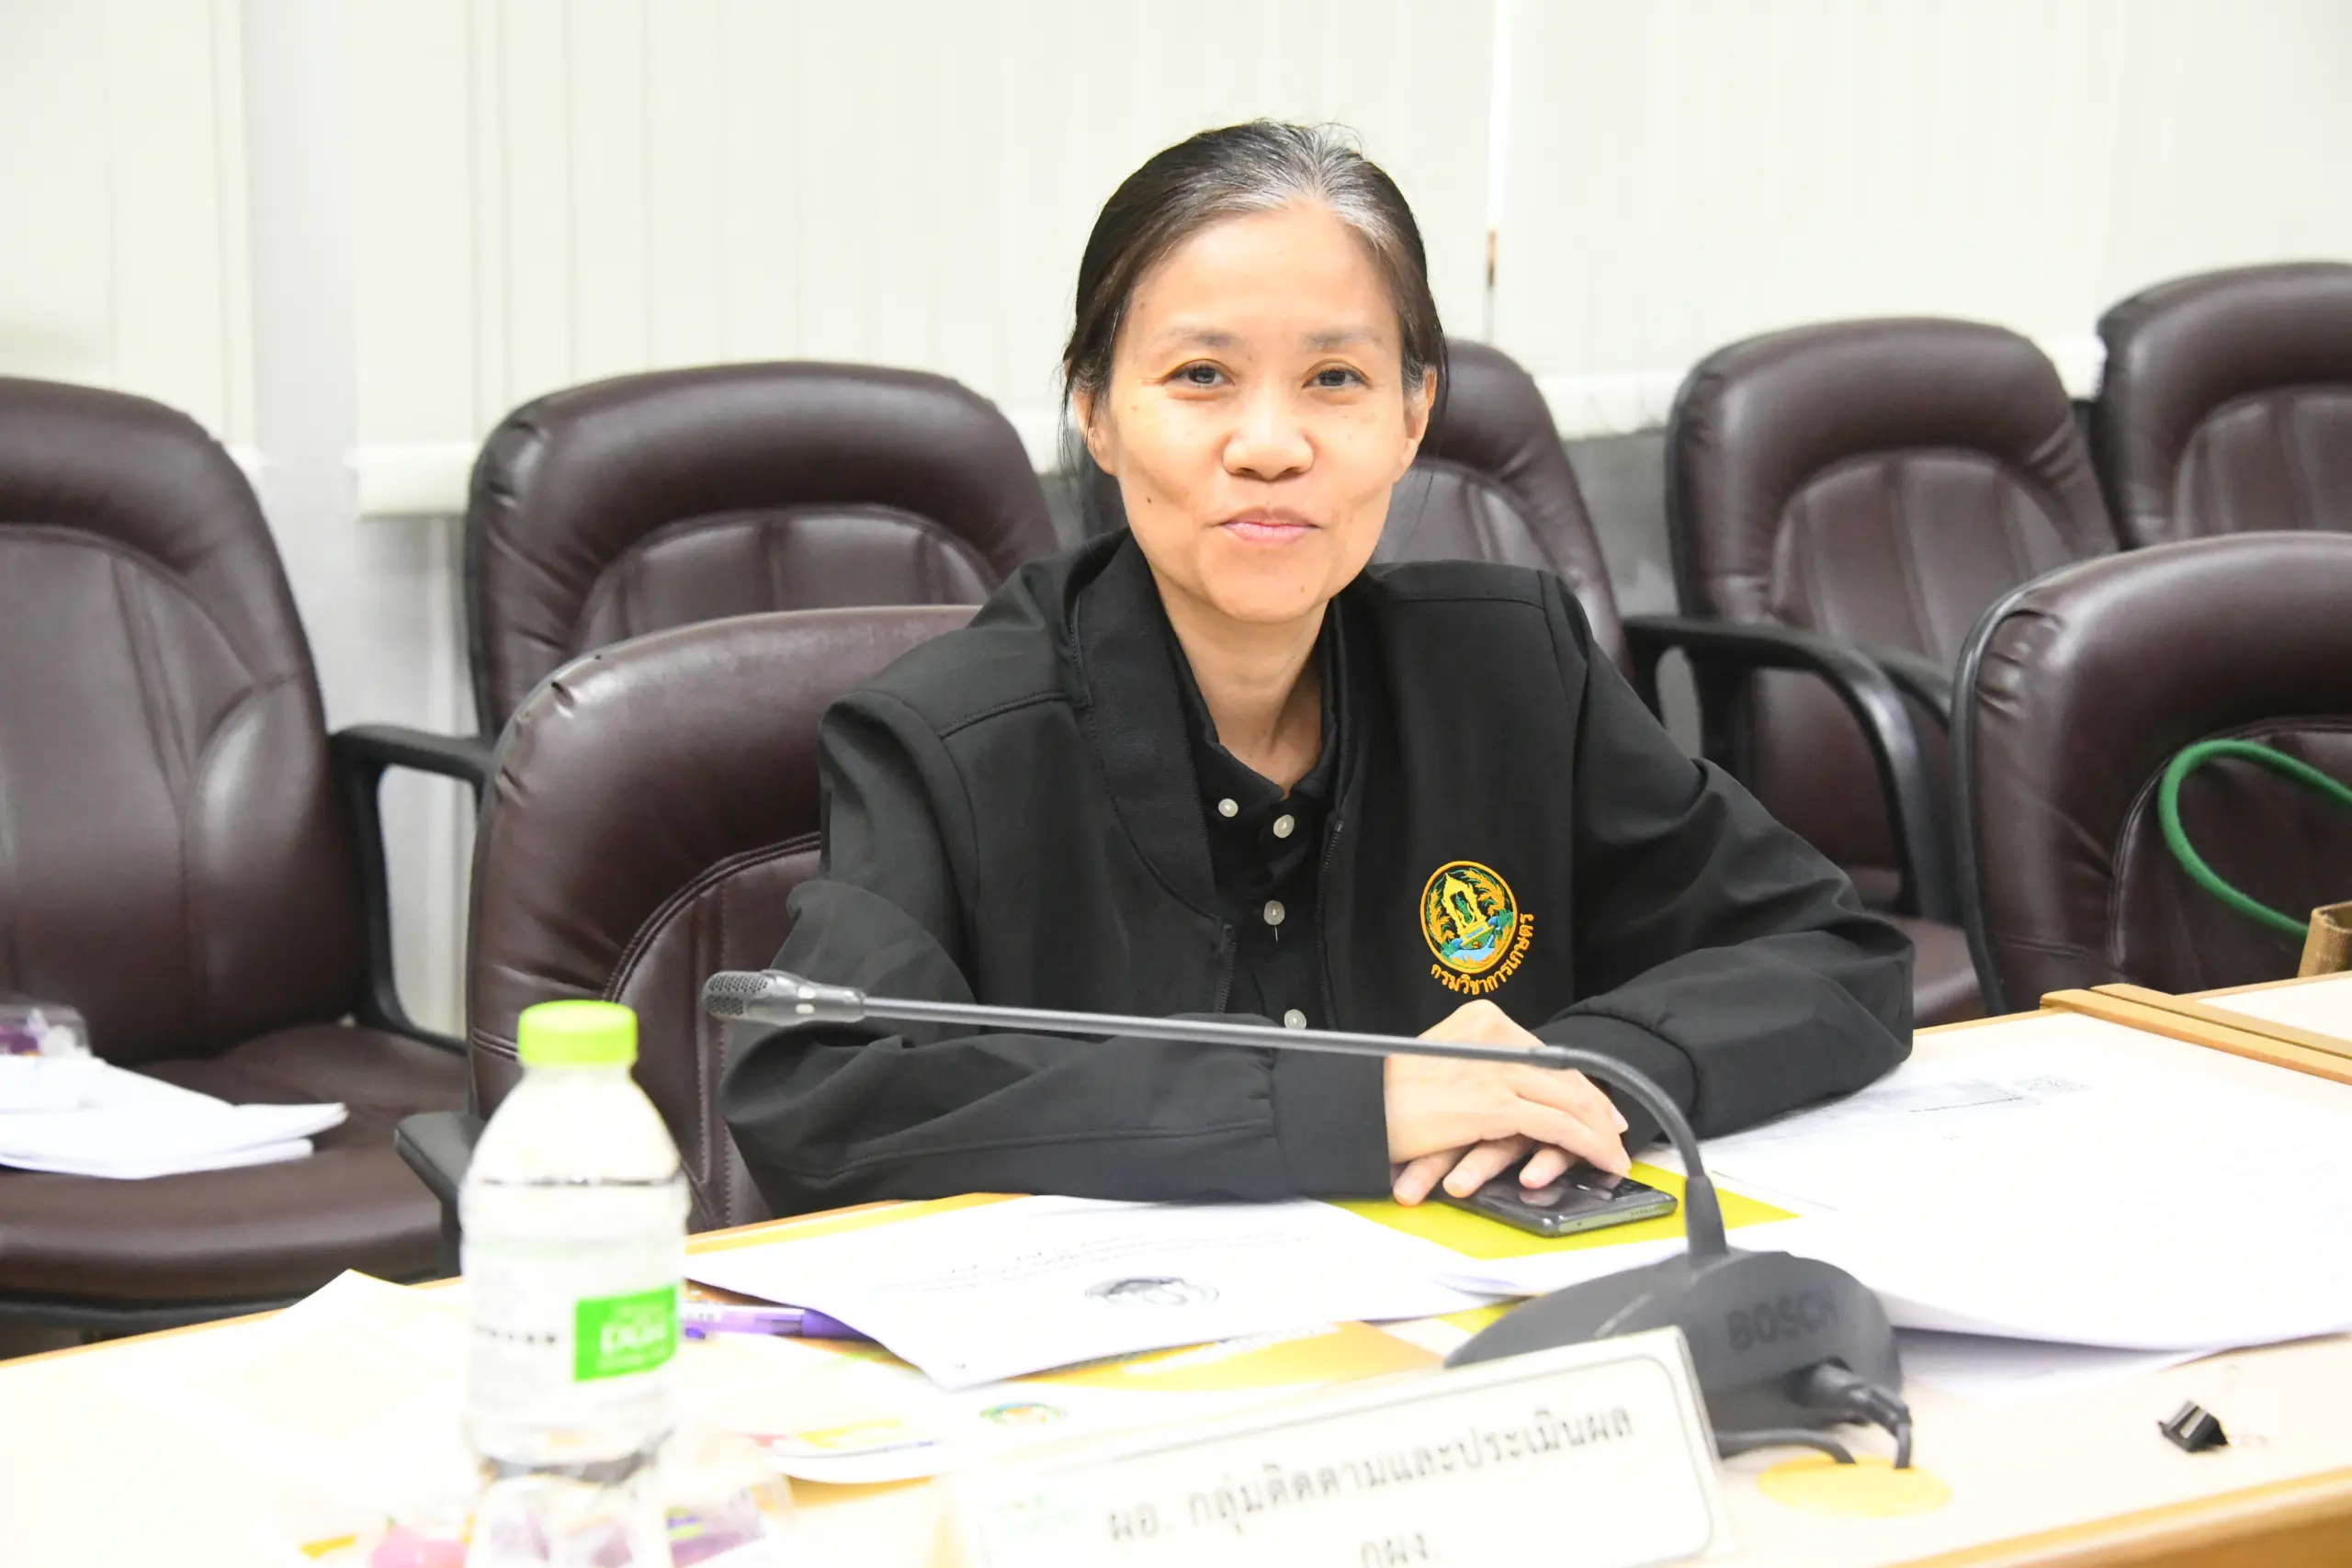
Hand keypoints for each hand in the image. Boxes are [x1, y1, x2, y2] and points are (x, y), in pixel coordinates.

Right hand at [1383, 1000, 1629, 1204]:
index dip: (1576, 1080)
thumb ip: (1476, 1067)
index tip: (1594, 1102)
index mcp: (1481, 1020)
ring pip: (1570, 1099)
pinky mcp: (1496, 1105)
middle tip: (1616, 1131)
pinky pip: (1559, 1125)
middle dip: (1596, 1107)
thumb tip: (1505, 1088)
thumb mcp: (1437, 1063)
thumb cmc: (1385, 1092)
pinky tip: (1600, 1158)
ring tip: (1613, 1153)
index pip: (1545, 1054)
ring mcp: (1497, 1070)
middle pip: (1564, 1073)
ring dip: (1599, 1131)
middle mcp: (1495, 1036)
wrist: (1356, 1105)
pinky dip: (1589, 1144)